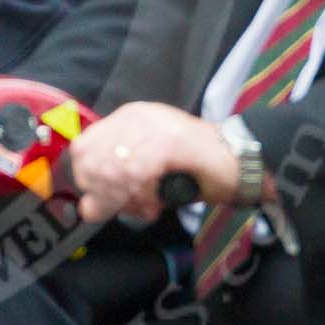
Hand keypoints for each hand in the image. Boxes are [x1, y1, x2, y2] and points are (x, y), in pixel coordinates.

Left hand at [66, 101, 239, 223]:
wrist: (241, 163)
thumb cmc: (195, 170)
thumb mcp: (148, 173)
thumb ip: (117, 182)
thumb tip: (87, 208)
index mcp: (126, 118)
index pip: (83, 148)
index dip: (88, 181)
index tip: (108, 203)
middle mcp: (135, 116)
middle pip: (91, 160)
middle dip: (105, 193)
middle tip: (131, 207)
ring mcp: (152, 126)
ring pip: (110, 169)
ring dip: (125, 198)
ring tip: (147, 206)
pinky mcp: (169, 142)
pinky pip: (135, 173)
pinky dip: (140, 196)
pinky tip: (153, 204)